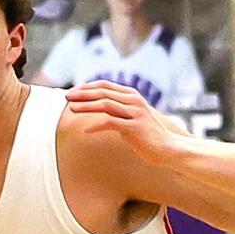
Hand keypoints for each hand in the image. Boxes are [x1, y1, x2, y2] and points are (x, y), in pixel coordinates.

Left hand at [65, 80, 182, 165]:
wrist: (168, 148)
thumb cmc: (147, 135)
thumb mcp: (132, 117)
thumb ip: (118, 110)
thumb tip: (98, 108)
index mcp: (132, 95)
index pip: (105, 85)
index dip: (87, 87)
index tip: (72, 91)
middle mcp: (133, 101)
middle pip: (103, 92)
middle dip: (82, 94)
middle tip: (67, 97)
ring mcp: (135, 113)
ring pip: (105, 105)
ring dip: (86, 106)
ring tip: (72, 109)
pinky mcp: (134, 127)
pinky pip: (110, 123)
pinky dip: (95, 125)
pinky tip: (85, 131)